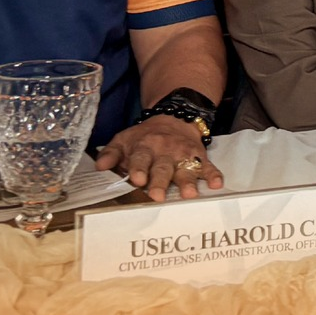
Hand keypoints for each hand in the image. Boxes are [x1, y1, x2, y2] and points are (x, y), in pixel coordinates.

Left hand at [96, 117, 223, 199]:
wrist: (174, 118)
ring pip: (186, 168)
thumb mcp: (124, 139)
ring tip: (189, 194)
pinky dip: (214, 174)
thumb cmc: (145, 136)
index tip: (137, 179)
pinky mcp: (200, 157)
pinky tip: (217, 184)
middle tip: (157, 196)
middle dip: (160, 182)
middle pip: (163, 167)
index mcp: (145, 146)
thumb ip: (111, 153)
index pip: (140, 158)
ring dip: (188, 181)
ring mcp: (184, 155)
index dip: (139, 168)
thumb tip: (99, 167)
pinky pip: (209, 166)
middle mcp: (165, 151)